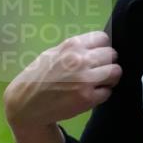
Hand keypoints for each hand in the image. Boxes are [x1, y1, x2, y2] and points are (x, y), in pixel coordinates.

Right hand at [3, 31, 121, 128]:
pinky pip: (108, 92)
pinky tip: (91, 94)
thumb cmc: (38, 77)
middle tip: (99, 71)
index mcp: (72, 45)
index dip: (102, 48)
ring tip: (99, 82)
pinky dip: (103, 93)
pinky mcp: (88, 98)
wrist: (27, 103)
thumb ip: (74, 49)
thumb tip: (97, 46)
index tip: (98, 56)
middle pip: (112, 55)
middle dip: (108, 63)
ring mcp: (86, 80)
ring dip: (110, 78)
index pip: (103, 38)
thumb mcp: (53, 53)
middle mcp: (81, 60)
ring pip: (116, 72)